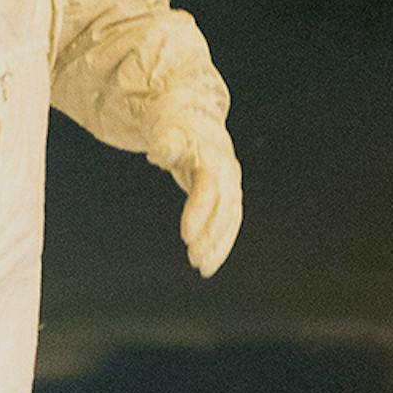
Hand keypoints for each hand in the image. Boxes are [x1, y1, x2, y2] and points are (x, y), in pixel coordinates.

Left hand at [147, 120, 242, 277]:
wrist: (196, 123)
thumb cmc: (175, 131)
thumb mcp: (167, 133)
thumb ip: (166, 145)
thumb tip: (159, 151)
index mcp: (212, 158)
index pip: (208, 188)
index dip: (199, 212)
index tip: (186, 236)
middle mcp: (228, 173)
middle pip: (223, 209)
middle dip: (210, 236)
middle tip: (193, 259)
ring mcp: (232, 186)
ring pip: (230, 220)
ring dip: (218, 246)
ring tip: (203, 269)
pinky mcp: (230, 197)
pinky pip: (230, 224)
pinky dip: (221, 245)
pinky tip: (209, 264)